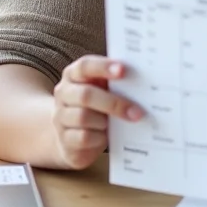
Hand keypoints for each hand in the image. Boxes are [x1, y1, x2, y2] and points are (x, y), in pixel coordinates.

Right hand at [52, 55, 143, 169]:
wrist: (73, 135)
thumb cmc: (96, 104)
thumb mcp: (103, 88)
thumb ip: (115, 81)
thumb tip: (146, 81)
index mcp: (74, 75)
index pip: (84, 66)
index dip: (103, 67)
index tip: (123, 70)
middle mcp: (64, 93)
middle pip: (85, 95)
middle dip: (114, 103)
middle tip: (137, 111)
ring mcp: (60, 117)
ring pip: (83, 117)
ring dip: (106, 121)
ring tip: (121, 123)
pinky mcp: (64, 140)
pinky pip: (83, 138)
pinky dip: (99, 137)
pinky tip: (108, 135)